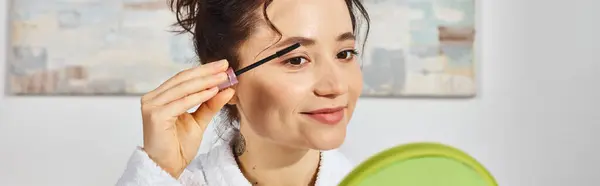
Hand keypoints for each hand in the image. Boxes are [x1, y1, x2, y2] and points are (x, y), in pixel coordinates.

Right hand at [140, 60, 234, 177]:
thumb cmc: (178, 145)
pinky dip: (198, 96)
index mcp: (160, 96)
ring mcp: (152, 106)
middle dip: (206, 72)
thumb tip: (227, 88)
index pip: (183, 78)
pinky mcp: (155, 116)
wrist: (168, 166)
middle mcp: (152, 98)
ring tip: (222, 78)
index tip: (223, 65)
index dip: (203, 70)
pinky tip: (212, 91)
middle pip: (182, 79)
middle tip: (225, 67)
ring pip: (182, 88)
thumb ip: (210, 104)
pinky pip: (181, 102)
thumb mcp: (199, 120)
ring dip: (205, 82)